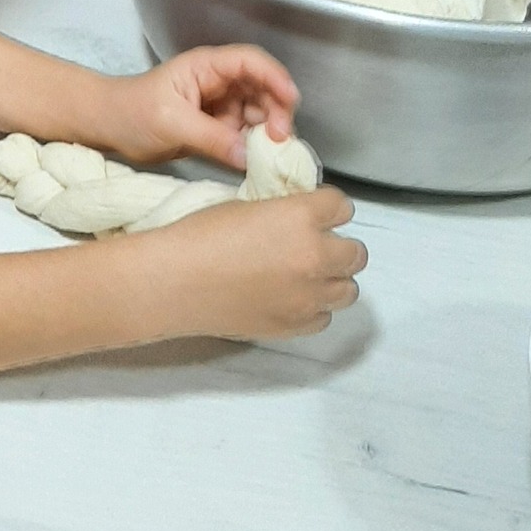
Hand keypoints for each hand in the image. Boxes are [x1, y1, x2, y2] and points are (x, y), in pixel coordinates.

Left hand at [97, 44, 299, 169]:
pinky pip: (244, 133)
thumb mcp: (171, 123)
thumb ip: (211, 138)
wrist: (108, 128)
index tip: (290, 100)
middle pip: (262, 88)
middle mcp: (218, 82)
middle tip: (279, 139)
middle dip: (276, 110)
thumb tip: (249, 156)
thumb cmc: (131, 113)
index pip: (250, 62)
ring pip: (258, 112)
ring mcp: (219, 104)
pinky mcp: (216, 127)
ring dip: (266, 130)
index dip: (274, 77)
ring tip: (267, 152)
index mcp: (206, 67)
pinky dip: (252, 145)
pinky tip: (254, 158)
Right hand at [149, 189, 366, 338]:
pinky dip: (313, 307)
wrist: (174, 282)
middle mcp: (315, 257)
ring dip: (332, 279)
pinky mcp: (295, 325)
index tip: (318, 211)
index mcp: (302, 217)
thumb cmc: (199, 236)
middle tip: (313, 245)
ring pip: (348, 289)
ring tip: (306, 275)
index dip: (329, 208)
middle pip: (356, 253)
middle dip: (337, 246)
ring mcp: (308, 297)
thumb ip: (283, 211)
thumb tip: (297, 218)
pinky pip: (324, 317)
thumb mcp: (246, 205)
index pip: (343, 207)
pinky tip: (290, 298)